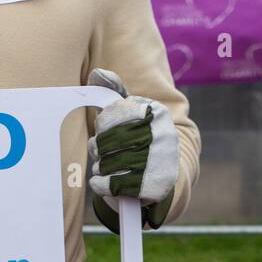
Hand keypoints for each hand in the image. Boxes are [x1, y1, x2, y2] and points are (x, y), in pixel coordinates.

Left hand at [86, 68, 178, 229]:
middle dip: (98, 147)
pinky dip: (100, 184)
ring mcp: (157, 162)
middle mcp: (161, 136)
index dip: (103, 124)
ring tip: (106, 164)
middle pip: (105, 141)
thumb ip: (115, 92)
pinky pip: (109, 184)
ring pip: (106, 163)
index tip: (108, 128)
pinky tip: (104, 180)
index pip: (111, 114)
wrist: (164, 174)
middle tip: (100, 149)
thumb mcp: (133, 111)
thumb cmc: (140, 137)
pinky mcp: (151, 187)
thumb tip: (97, 74)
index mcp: (156, 112)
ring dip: (100, 166)